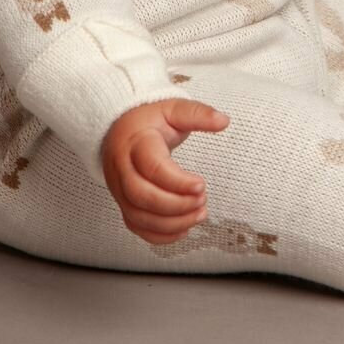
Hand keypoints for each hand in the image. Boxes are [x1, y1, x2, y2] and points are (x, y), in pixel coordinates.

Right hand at [101, 97, 229, 243]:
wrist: (120, 127)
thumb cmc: (150, 120)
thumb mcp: (174, 108)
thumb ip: (198, 114)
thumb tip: (224, 120)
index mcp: (136, 142)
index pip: (152, 167)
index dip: (178, 182)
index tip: (202, 185)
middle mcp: (122, 168)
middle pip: (141, 196)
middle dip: (175, 205)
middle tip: (202, 201)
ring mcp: (119, 188)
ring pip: (138, 216)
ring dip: (171, 223)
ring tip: (199, 214)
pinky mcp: (122, 203)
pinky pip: (136, 227)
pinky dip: (159, 235)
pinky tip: (183, 229)